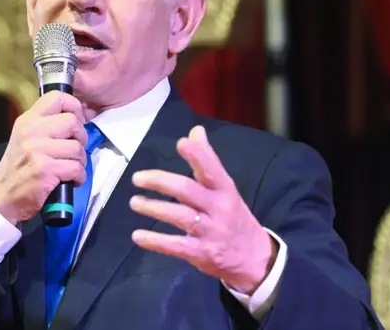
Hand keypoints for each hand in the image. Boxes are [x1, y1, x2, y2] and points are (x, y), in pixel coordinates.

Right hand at [0, 91, 87, 225]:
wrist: (2, 197)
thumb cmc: (18, 169)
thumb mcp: (24, 139)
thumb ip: (44, 125)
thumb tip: (74, 117)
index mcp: (27, 121)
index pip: (56, 98)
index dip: (74, 107)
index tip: (76, 122)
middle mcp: (31, 132)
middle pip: (72, 122)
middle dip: (80, 138)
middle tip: (74, 150)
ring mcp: (37, 151)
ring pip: (77, 147)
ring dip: (80, 161)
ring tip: (71, 168)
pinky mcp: (45, 170)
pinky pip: (76, 168)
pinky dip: (78, 176)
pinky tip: (70, 180)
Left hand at [129, 125, 275, 294]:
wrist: (255, 258)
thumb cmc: (233, 217)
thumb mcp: (226, 188)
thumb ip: (207, 162)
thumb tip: (194, 131)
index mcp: (225, 190)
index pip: (212, 169)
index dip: (198, 155)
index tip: (181, 143)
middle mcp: (219, 208)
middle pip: (188, 190)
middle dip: (161, 182)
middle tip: (137, 178)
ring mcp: (211, 232)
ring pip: (180, 216)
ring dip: (154, 208)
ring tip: (134, 202)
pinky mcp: (202, 253)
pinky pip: (176, 246)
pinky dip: (155, 241)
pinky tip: (138, 235)